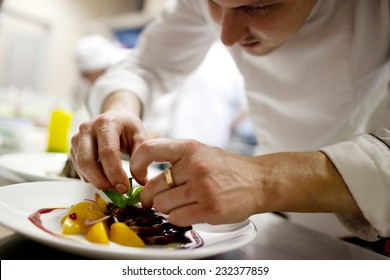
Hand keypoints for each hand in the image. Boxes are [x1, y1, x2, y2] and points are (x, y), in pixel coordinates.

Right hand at [70, 109, 147, 192]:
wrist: (115, 116)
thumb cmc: (128, 127)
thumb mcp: (140, 137)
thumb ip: (140, 158)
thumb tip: (141, 181)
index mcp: (106, 123)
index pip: (107, 152)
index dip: (114, 173)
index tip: (124, 187)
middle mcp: (87, 128)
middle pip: (87, 161)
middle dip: (102, 181)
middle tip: (117, 190)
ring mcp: (77, 137)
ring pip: (81, 166)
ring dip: (96, 181)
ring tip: (113, 184)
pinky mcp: (73, 147)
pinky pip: (78, 167)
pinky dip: (90, 177)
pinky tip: (104, 176)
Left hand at [130, 138, 262, 225]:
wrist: (259, 181)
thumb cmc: (227, 168)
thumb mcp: (202, 152)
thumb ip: (177, 159)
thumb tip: (147, 175)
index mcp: (190, 148)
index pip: (149, 149)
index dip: (136, 164)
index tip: (138, 175)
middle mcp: (194, 166)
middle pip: (153, 187)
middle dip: (150, 197)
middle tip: (155, 200)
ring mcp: (202, 188)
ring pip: (162, 205)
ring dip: (166, 209)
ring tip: (179, 205)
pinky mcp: (210, 209)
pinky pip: (177, 218)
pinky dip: (178, 218)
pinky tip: (190, 212)